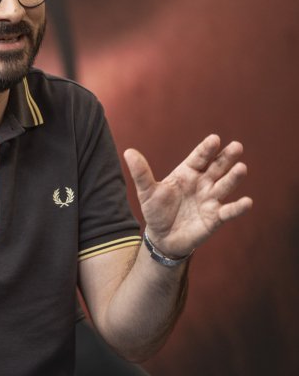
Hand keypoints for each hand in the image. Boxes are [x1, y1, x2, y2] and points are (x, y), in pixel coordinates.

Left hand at [124, 135, 252, 257]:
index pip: (199, 158)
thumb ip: (141, 173)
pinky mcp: (215, 218)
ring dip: (233, 178)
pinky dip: (237, 207)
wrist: (162, 237)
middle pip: (217, 167)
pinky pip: (228, 211)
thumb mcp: (146, 191)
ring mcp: (210, 199)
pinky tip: (247, 202)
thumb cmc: (156, 210)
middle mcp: (202, 183)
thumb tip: (128, 151)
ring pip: (225, 185)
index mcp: (187, 173)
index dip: (206, 149)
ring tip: (241, 168)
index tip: (215, 139)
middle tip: (236, 146)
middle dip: (226, 158)